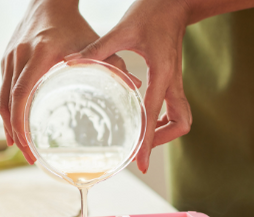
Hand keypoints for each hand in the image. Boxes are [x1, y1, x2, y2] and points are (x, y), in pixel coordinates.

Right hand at [0, 0, 141, 163]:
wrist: (48, 1)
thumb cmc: (73, 24)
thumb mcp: (92, 42)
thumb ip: (113, 64)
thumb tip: (134, 87)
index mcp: (39, 55)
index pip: (22, 96)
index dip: (22, 124)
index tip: (29, 146)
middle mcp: (19, 57)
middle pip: (7, 103)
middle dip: (15, 133)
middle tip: (27, 154)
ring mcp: (9, 58)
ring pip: (1, 98)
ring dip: (8, 124)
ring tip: (19, 145)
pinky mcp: (6, 59)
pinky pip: (3, 89)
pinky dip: (7, 109)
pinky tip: (15, 123)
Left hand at [65, 0, 192, 173]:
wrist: (177, 0)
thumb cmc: (153, 11)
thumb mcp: (123, 30)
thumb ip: (97, 50)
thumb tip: (71, 63)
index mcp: (162, 74)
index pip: (155, 116)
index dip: (148, 143)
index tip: (141, 164)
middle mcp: (173, 82)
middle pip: (180, 123)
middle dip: (163, 140)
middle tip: (141, 149)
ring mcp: (176, 81)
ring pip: (182, 118)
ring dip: (165, 131)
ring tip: (143, 137)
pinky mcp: (174, 78)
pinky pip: (176, 107)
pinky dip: (164, 118)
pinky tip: (146, 116)